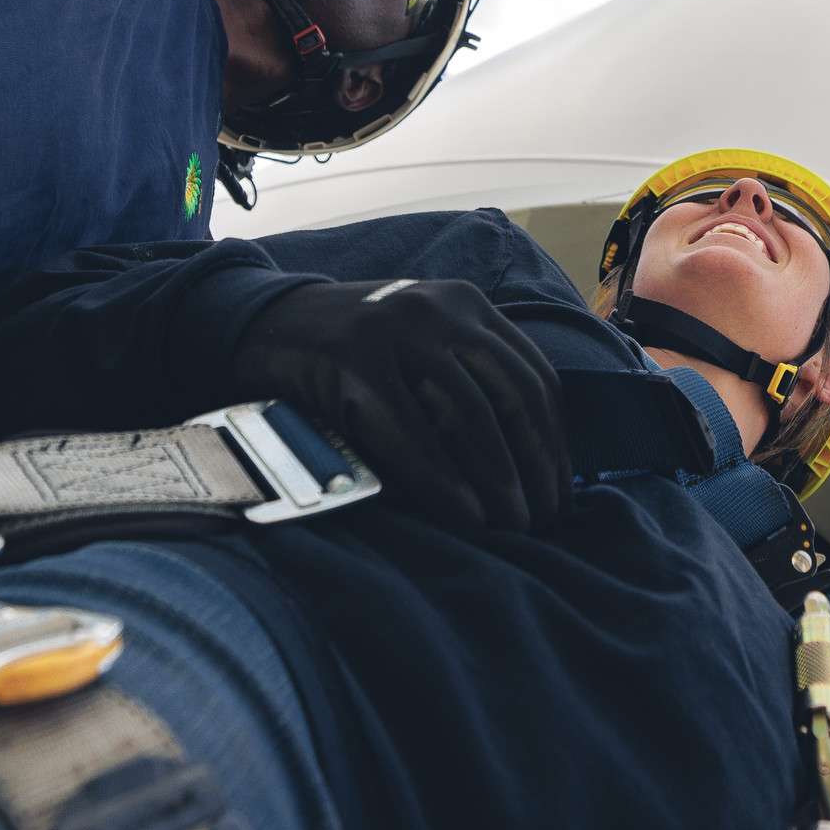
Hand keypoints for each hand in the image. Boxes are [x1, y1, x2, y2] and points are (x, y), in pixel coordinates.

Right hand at [230, 279, 568, 532]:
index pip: (534, 376)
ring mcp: (398, 332)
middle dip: (537, 464)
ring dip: (500, 478)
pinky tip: (466, 514)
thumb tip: (529, 463)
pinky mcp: (357, 363)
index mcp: (467, 304)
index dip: (554, 440)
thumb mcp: (422, 346)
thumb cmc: (355, 353)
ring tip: (512, 525)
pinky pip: (414, 431)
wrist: (267, 324)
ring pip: (472, 414)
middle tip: (545, 519)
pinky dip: (446, 479)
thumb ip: (469, 380)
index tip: (562, 490)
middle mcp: (440, 310)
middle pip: (513, 395)